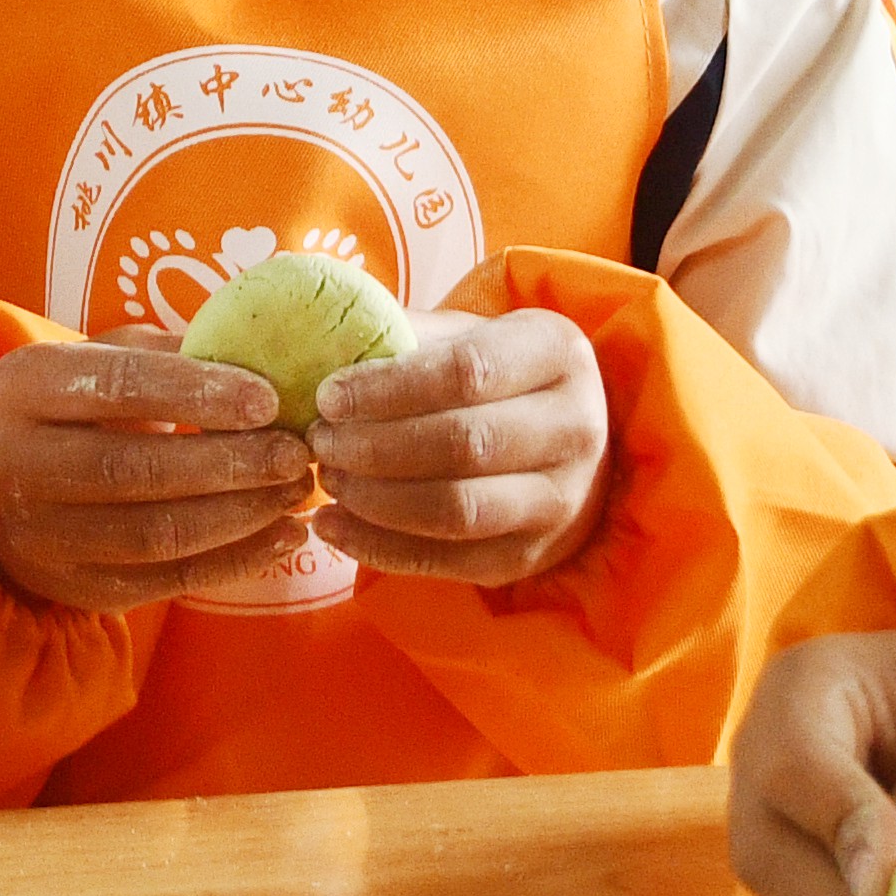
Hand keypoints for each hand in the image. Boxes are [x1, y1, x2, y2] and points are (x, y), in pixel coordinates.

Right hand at [0, 336, 317, 610]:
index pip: (118, 386)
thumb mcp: (108, 358)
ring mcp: (41, 537)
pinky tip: (286, 537)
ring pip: (154, 534)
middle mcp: (15, 464)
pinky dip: (237, 561)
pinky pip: (167, 581)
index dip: (198, 393)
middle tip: (295, 452)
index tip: (269, 401)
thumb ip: (176, 353)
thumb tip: (272, 355)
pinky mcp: (78, 588)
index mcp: (24, 387)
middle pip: (134, 469)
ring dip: (241, 515)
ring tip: (297, 491)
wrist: (12, 492)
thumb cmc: (82, 406)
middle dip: (229, 463)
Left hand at [305, 306, 606, 582]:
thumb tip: (321, 341)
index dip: (388, 388)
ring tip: (328, 480)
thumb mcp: (467, 336)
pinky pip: (447, 560)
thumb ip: (404, 335)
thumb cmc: (497, 378)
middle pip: (462, 443)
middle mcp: (575, 427)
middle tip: (320, 441)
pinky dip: (378, 547)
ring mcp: (559, 500)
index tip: (328, 396)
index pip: (467, 372)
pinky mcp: (529, 555)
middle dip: (373, 446)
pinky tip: (333, 526)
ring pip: (456, 508)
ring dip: (374, 499)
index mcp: (557, 352)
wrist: (564, 443)